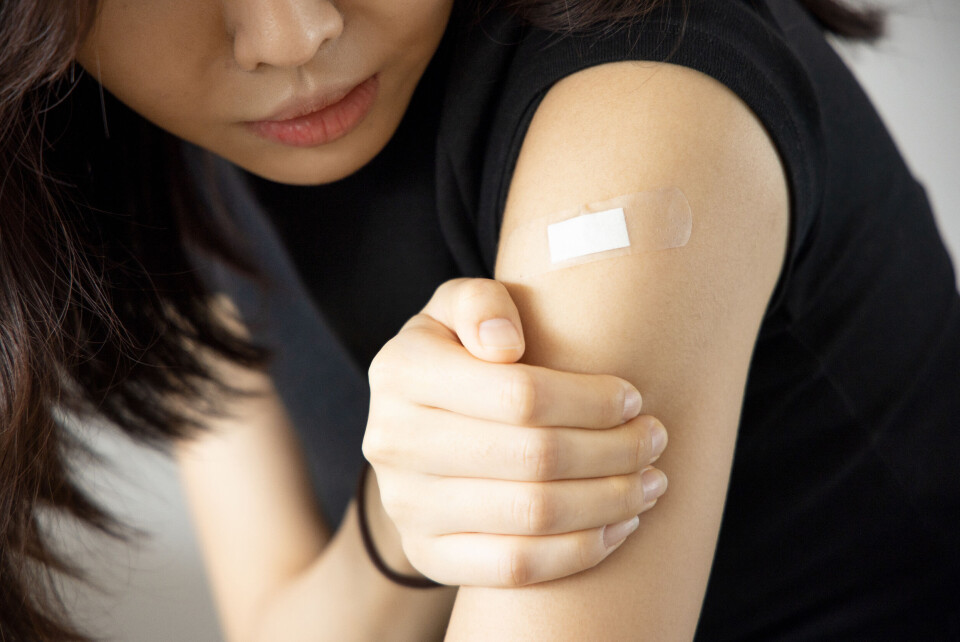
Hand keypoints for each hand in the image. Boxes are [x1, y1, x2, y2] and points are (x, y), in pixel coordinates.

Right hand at [362, 278, 667, 586]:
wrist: (416, 425)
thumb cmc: (459, 353)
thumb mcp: (459, 309)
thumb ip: (479, 304)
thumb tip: (505, 344)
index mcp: (401, 371)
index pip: (520, 395)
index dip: (591, 401)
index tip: (632, 398)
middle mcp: (393, 442)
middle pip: (534, 458)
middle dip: (614, 452)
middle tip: (655, 441)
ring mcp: (407, 506)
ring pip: (532, 516)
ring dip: (610, 502)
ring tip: (650, 483)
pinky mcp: (428, 555)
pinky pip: (516, 568)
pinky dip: (580, 552)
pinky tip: (618, 525)